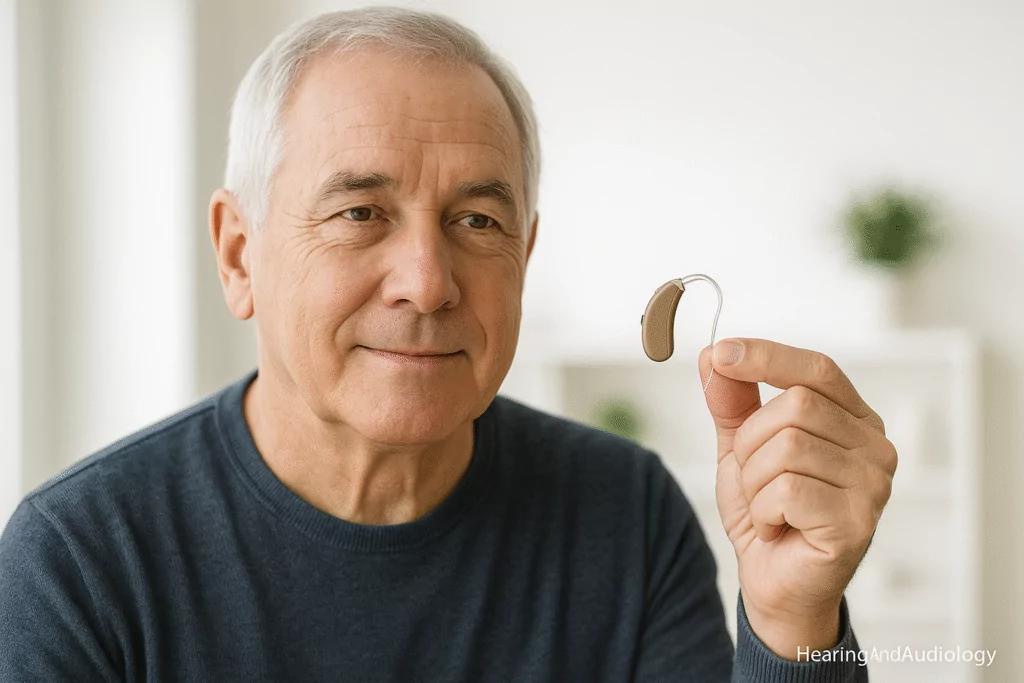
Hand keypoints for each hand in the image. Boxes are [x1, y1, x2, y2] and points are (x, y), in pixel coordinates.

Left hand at [698, 338, 896, 659]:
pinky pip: (788, 491)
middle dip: (752, 442)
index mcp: (855, 420)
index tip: (721, 353)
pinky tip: (777, 527)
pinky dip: (764, 510)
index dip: (767, 356)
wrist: (773, 583)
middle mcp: (876, 447)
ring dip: (756, 481)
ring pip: (788, 448)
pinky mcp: (858, 522)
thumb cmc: (767, 513)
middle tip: (754, 478)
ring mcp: (874, 486)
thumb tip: (712, 355)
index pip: (818, 369)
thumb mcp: (740, 448)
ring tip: (768, 508)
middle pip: (796, 407)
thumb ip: (731, 402)